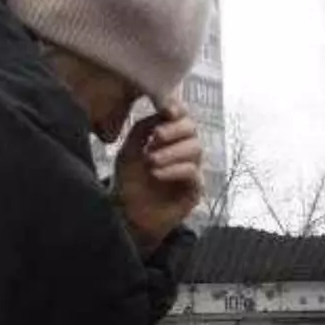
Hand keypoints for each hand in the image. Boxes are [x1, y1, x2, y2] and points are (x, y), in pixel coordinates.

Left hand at [115, 104, 204, 249]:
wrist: (128, 215)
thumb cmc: (129, 182)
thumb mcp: (129, 150)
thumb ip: (141, 129)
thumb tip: (160, 110)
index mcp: (169, 139)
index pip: (181, 117)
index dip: (178, 109)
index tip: (167, 109)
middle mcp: (183, 151)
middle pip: (192, 129)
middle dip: (174, 130)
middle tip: (156, 137)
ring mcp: (192, 170)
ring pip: (196, 149)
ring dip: (172, 152)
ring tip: (151, 161)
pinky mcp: (195, 190)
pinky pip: (193, 172)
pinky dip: (174, 170)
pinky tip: (156, 174)